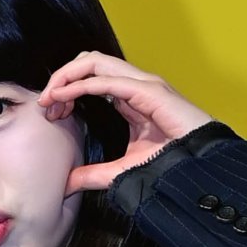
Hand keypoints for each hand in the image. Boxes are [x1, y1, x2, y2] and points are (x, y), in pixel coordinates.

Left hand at [37, 53, 215, 195]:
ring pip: (94, 62)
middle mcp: (134, 84)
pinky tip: (63, 98)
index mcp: (128, 96)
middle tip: (46, 105)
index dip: (66, 89)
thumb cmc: (171, 165)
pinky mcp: (149, 91)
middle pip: (88, 62)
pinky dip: (80, 85)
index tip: (50, 112)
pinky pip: (107, 80)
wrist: (200, 169)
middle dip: (62, 78)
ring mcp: (142, 84)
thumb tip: (66, 184)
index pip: (90, 78)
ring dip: (66, 76)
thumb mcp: (120, 171)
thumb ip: (93, 175)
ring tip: (50, 98)